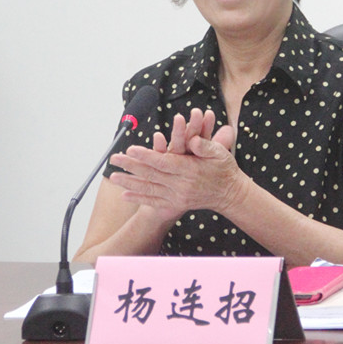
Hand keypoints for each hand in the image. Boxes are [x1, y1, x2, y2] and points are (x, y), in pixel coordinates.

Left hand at [109, 109, 244, 215]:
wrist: (229, 193)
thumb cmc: (223, 168)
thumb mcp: (219, 152)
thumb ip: (204, 145)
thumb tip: (192, 140)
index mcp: (190, 169)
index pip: (163, 162)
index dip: (146, 156)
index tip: (130, 149)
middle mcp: (181, 185)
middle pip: (151, 175)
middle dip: (130, 166)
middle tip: (114, 159)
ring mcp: (178, 196)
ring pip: (149, 189)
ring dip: (129, 183)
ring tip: (113, 177)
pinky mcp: (176, 204)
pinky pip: (154, 202)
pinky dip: (139, 199)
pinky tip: (124, 195)